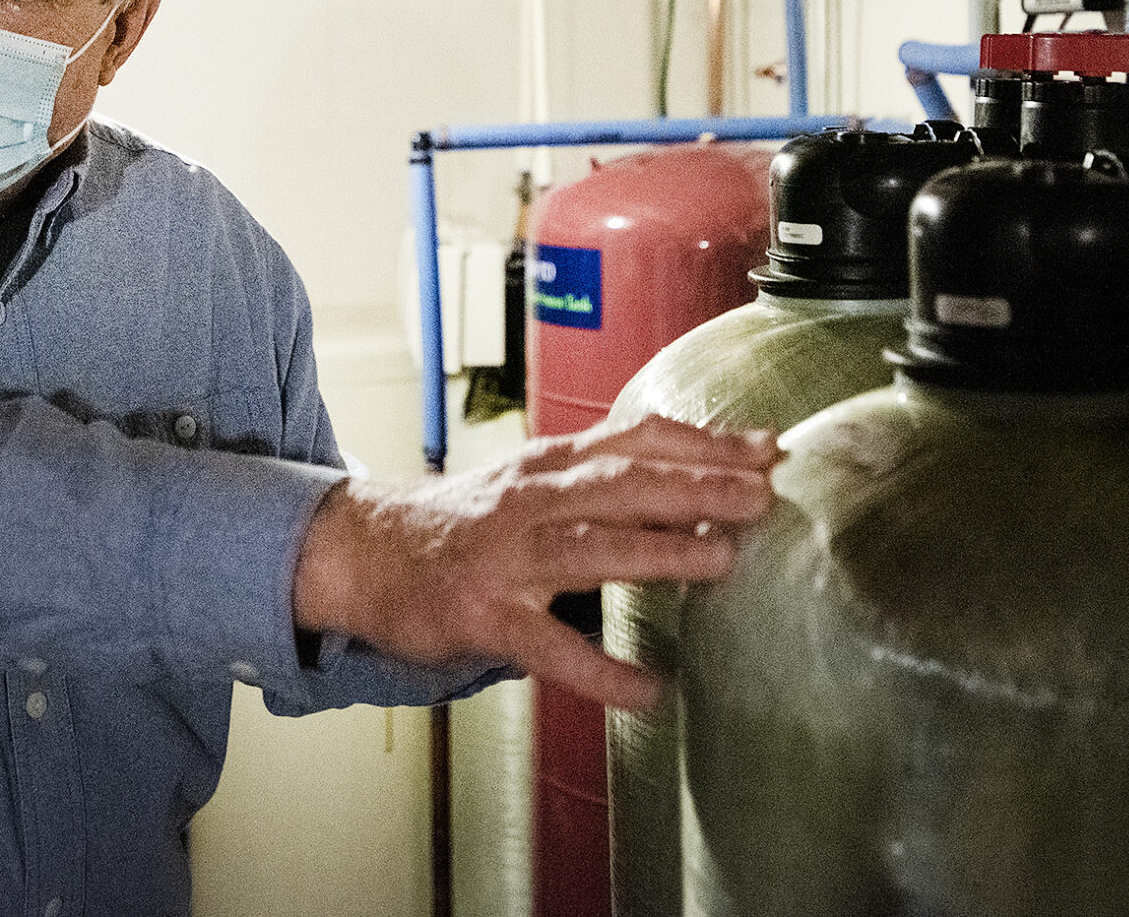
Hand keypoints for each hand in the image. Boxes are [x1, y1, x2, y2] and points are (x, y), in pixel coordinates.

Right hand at [290, 417, 779, 711]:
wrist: (363, 554)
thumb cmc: (463, 523)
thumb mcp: (530, 479)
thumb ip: (601, 473)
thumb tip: (698, 468)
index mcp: (547, 464)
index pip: (633, 438)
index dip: (702, 440)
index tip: (766, 447)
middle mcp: (529, 500)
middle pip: (621, 482)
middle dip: (696, 484)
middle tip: (762, 495)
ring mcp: (505, 558)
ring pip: (589, 547)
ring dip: (658, 550)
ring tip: (722, 560)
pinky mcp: (484, 616)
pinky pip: (548, 647)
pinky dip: (599, 671)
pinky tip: (646, 690)